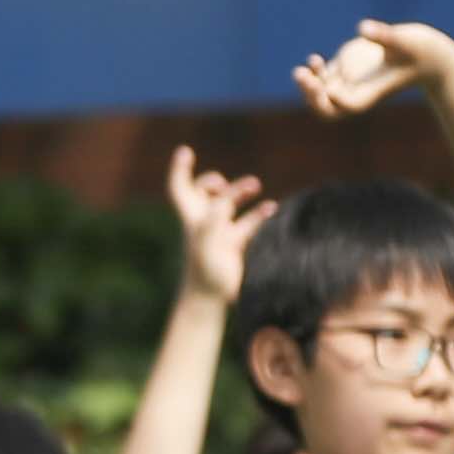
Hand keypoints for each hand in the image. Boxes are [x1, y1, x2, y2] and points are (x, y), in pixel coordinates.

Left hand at [168, 147, 276, 303]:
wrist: (212, 302)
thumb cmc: (205, 275)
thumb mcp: (205, 246)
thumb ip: (212, 223)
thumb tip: (223, 202)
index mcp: (193, 219)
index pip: (181, 189)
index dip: (181, 170)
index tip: (186, 151)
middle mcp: (205, 223)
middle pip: (204, 193)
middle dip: (215, 182)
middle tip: (224, 184)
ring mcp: (221, 233)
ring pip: (230, 205)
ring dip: (241, 192)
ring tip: (255, 186)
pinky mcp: (238, 245)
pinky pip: (251, 223)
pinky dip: (261, 213)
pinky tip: (272, 208)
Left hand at [293, 21, 453, 121]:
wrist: (430, 56)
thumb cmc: (422, 50)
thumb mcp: (405, 41)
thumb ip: (384, 36)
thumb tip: (362, 27)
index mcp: (373, 93)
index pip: (349, 105)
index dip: (336, 99)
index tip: (330, 87)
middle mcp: (360, 91)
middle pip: (329, 109)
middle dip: (313, 96)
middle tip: (303, 77)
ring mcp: (353, 82)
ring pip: (322, 96)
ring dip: (308, 86)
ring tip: (301, 72)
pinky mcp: (350, 70)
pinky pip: (325, 79)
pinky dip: (315, 74)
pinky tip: (313, 60)